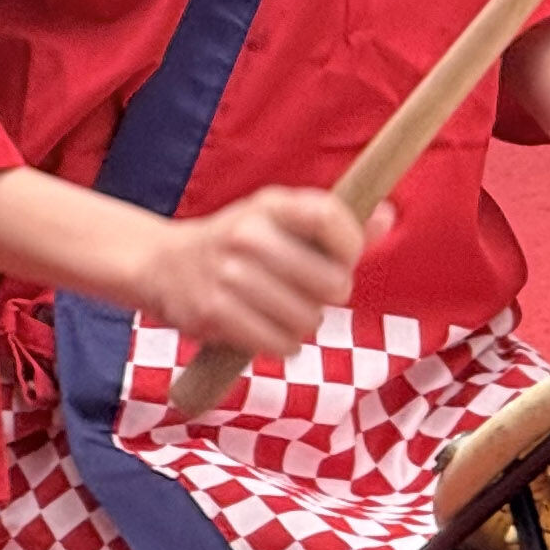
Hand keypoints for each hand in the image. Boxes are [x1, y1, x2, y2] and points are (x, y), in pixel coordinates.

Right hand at [129, 187, 384, 363]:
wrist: (161, 265)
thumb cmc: (235, 245)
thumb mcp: (277, 221)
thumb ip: (332, 225)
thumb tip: (388, 216)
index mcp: (269, 204)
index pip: (330, 217)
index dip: (350, 244)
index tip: (345, 259)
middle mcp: (247, 233)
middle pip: (330, 281)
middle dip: (330, 296)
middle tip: (311, 294)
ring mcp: (228, 274)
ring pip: (307, 319)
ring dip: (304, 325)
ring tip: (284, 313)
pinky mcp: (214, 312)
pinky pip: (279, 343)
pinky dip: (282, 345)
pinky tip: (268, 332)